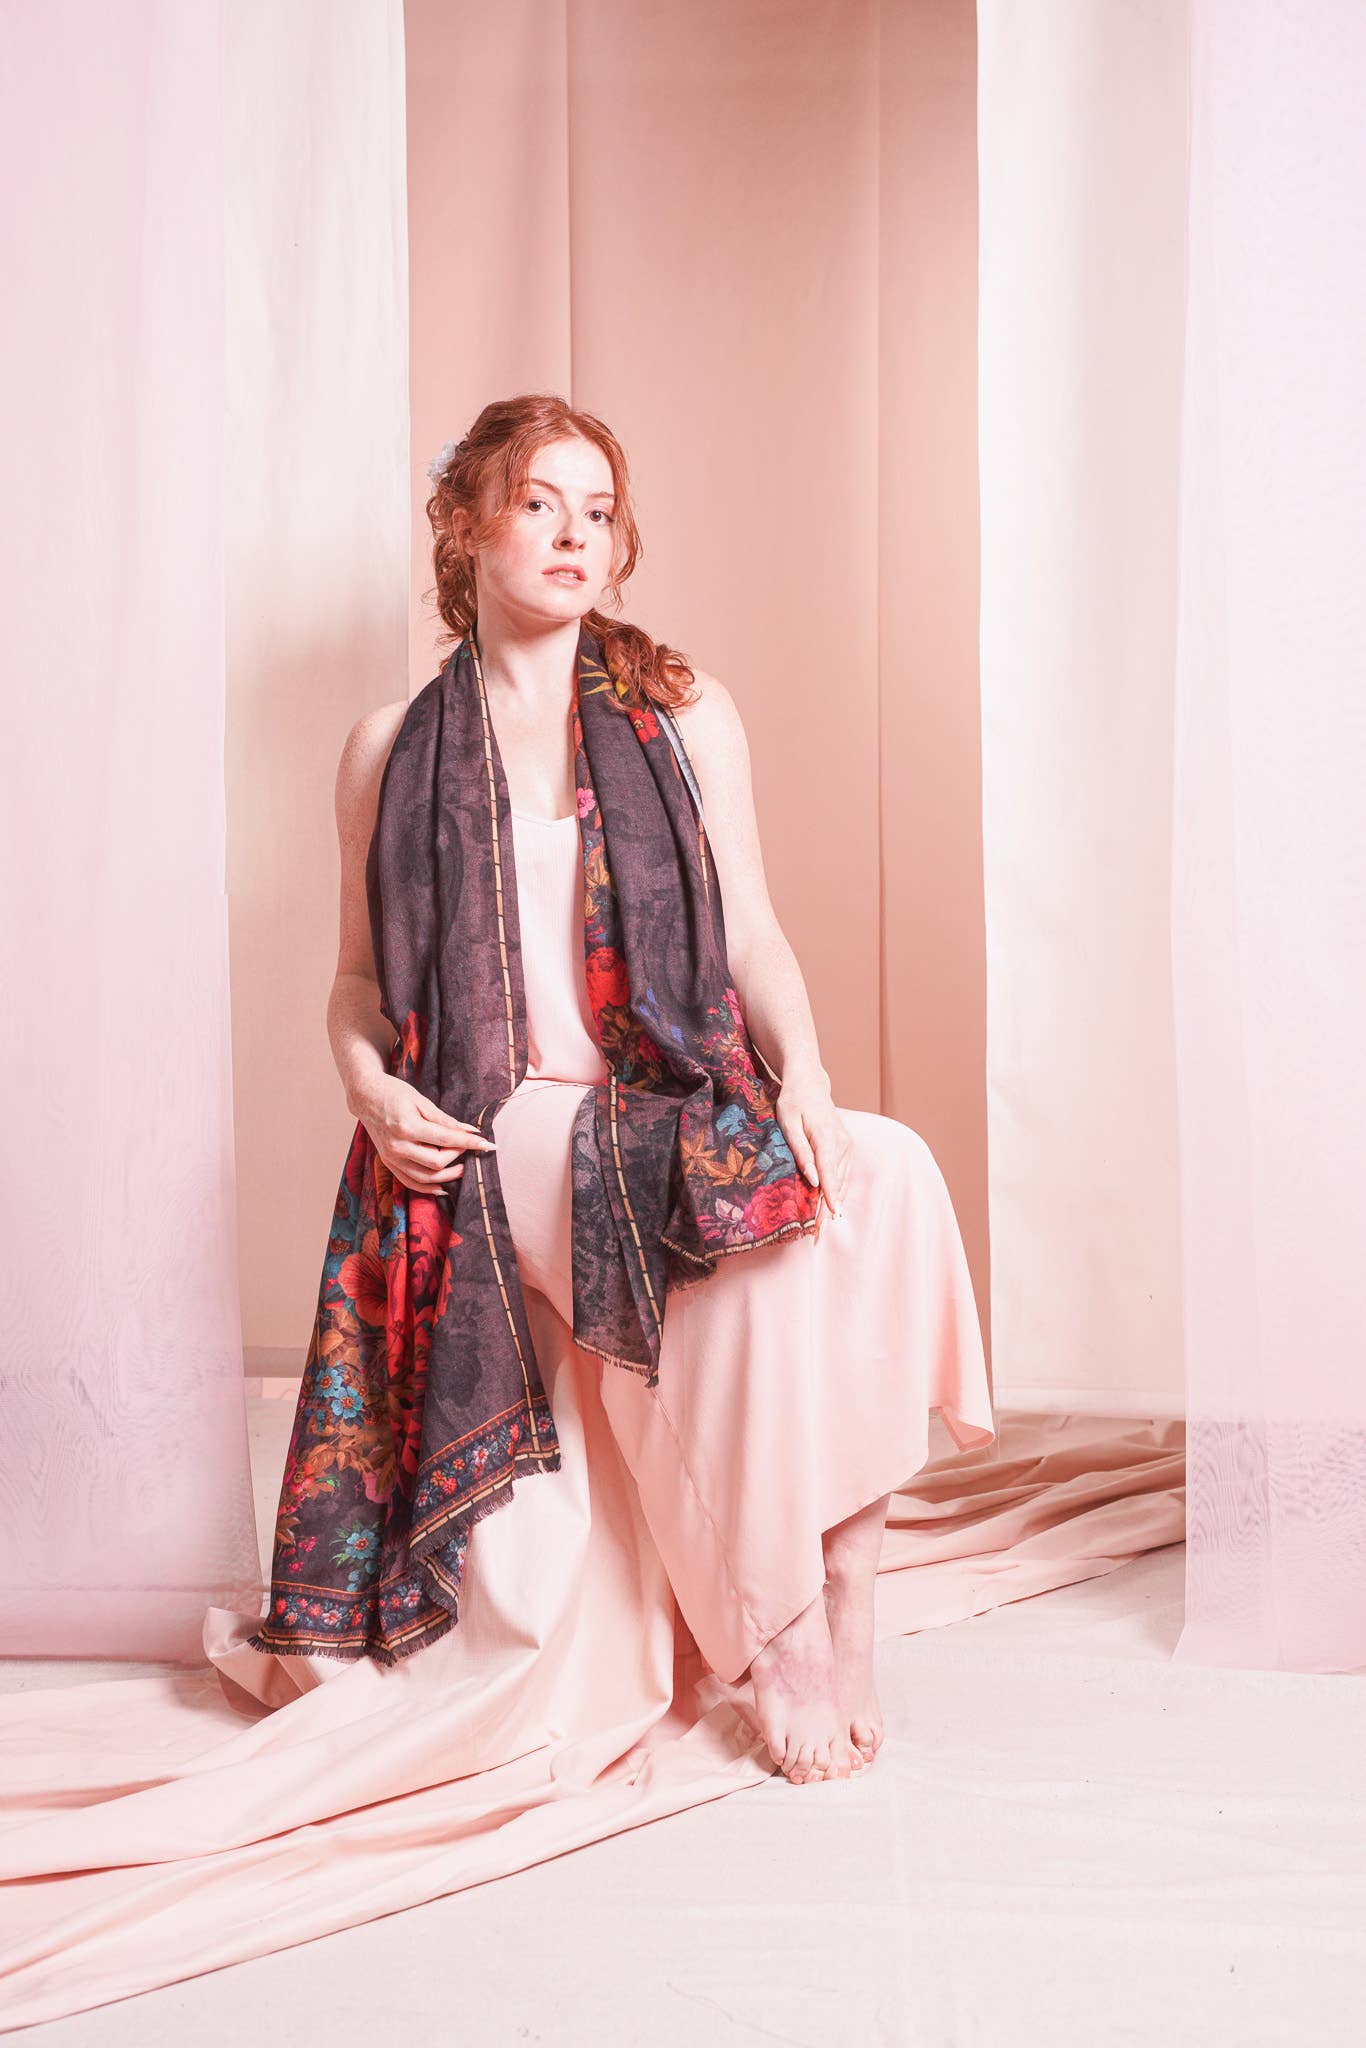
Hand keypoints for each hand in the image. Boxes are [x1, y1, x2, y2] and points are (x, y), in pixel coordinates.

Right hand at [355, 1075, 495, 1195]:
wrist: (365, 1096)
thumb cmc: (394, 1093)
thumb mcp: (421, 1100)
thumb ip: (445, 1119)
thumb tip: (470, 1130)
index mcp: (406, 1126)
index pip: (445, 1139)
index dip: (468, 1142)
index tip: (487, 1143)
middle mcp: (397, 1145)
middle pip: (436, 1162)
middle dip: (458, 1156)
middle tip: (468, 1147)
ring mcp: (391, 1157)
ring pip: (424, 1178)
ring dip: (447, 1176)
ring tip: (462, 1168)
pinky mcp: (388, 1162)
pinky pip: (410, 1182)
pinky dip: (428, 1188)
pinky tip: (443, 1186)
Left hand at [773, 1070, 853, 1219]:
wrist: (810, 1085)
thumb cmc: (793, 1102)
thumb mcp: (788, 1123)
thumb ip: (800, 1150)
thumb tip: (811, 1179)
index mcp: (826, 1137)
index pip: (830, 1172)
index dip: (831, 1196)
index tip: (832, 1216)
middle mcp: (841, 1143)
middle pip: (836, 1182)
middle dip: (828, 1208)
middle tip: (817, 1234)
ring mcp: (846, 1146)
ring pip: (842, 1181)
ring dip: (833, 1204)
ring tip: (821, 1229)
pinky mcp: (846, 1149)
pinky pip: (842, 1175)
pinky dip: (836, 1192)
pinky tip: (828, 1209)